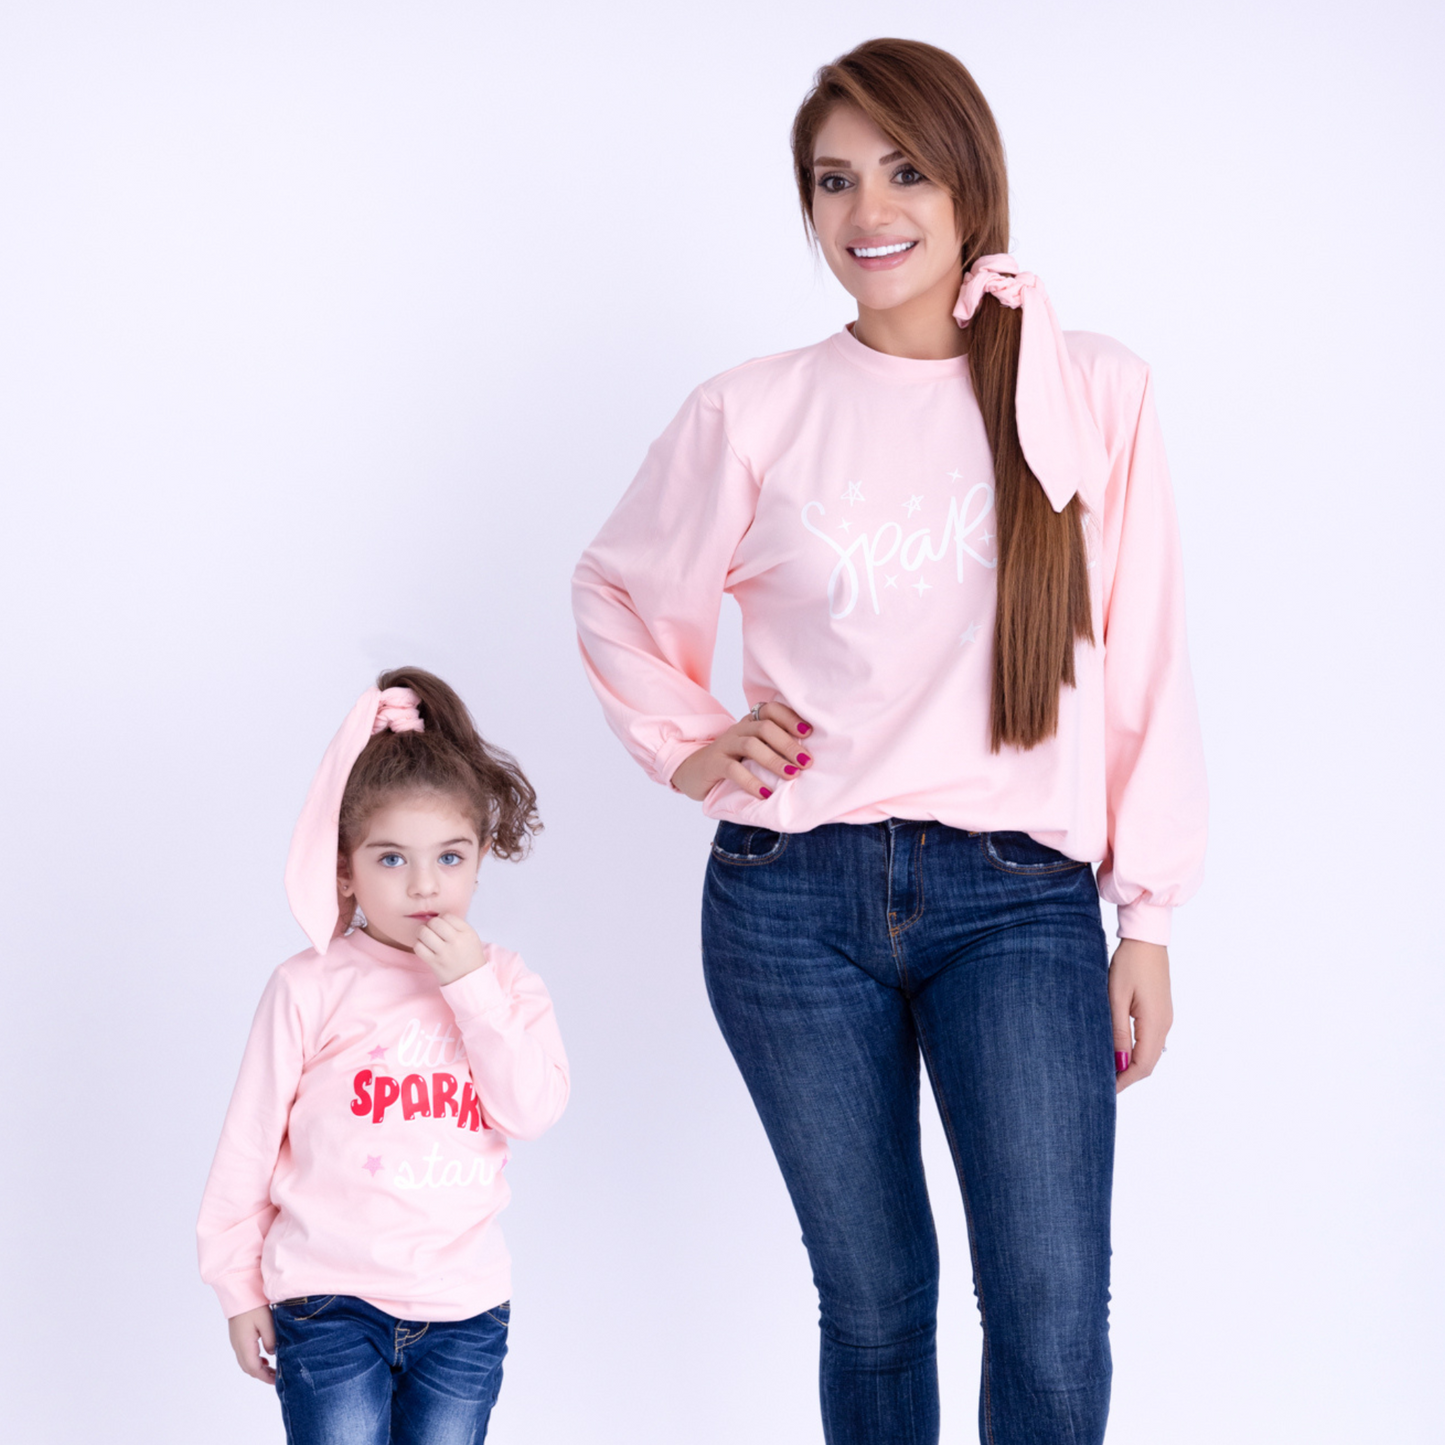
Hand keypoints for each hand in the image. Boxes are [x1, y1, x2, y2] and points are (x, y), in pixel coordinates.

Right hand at [228, 1305, 275, 1384]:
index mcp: (245, 1345)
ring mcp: (236, 1341)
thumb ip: (270, 1340)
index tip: (276, 1381)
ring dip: (258, 1368)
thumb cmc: (254, 1306)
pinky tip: (263, 1357)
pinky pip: (244, 1354)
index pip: (254, 1368)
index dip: (265, 1377)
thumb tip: (272, 1354)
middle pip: (248, 1368)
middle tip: (276, 1377)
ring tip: (271, 1369)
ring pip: (245, 1362)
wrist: (239, 1292)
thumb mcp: (267, 1322)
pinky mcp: (237, 1336)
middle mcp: (237, 1346)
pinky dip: (254, 1360)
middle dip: (262, 1374)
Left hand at [414, 913, 487, 984]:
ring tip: (426, 937)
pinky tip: (424, 947)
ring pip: (424, 933)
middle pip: (434, 922)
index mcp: (467, 933)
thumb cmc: (468, 955)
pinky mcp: (434, 963)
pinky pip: (418, 947)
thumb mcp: (470, 936)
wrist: (470, 978)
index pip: (447, 916)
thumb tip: (436, 916)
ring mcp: (444, 953)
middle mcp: (456, 941)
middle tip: (432, 930)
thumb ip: (456, 925)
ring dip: (422, 932)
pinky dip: (418, 944)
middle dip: (430, 924)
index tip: (443, 926)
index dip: (442, 919)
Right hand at [671, 702, 814, 801]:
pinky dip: (751, 781)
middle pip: (764, 727)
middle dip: (788, 744)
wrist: (693, 771)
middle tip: (806, 762)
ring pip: (750, 745)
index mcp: (750, 723)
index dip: (790, 717)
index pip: (771, 710)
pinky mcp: (713, 764)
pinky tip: (765, 793)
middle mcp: (738, 730)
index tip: (809, 732)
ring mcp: (724, 746)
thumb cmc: (732, 762)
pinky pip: (733, 769)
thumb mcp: (753, 751)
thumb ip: (773, 748)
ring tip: (792, 775)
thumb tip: (809, 759)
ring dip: (774, 760)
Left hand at [1109, 939, 1172, 1093]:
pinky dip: (1136, 1051)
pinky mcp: (1160, 1011)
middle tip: (1103, 1084)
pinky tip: (1119, 1050)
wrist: (1146, 939)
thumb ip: (1118, 1031)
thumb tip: (1118, 1062)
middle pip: (1148, 1063)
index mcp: (1155, 1023)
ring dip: (1132, 1064)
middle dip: (1128, 1077)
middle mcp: (1164, 1024)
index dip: (1124, 1081)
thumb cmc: (1129, 964)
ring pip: (1150, 1053)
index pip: (1142, 1065)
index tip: (1105, 1090)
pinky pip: (1150, 1040)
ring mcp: (1164, 1018)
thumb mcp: (1116, 997)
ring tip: (1108, 1070)